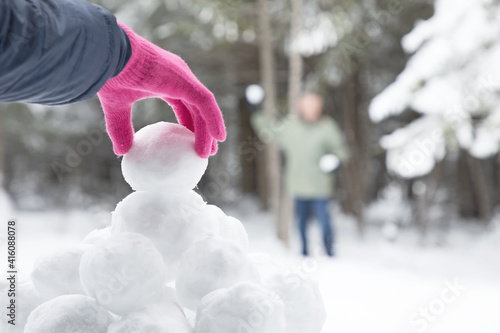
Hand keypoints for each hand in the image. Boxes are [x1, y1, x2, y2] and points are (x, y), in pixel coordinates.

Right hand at [97, 23, 225, 157]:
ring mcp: (184, 78)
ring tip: (208, 153)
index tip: (190, 144)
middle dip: (203, 130)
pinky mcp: (186, 81)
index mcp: (165, 81)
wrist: (108, 56)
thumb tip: (120, 153)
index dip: (189, 125)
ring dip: (209, 131)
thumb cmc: (111, 76)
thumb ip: (121, 128)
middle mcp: (179, 77)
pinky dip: (214, 120)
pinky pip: (206, 103)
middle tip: (204, 152)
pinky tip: (218, 138)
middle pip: (198, 108)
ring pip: (204, 108)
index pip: (184, 105)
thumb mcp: (116, 107)